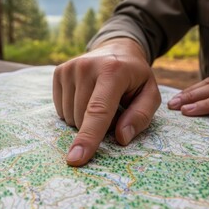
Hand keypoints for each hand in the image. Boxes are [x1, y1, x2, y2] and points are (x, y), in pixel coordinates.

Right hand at [53, 38, 160, 166]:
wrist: (118, 49)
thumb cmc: (135, 78)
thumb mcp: (150, 95)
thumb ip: (140, 117)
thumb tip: (121, 138)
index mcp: (113, 71)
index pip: (98, 110)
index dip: (88, 137)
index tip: (76, 159)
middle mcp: (87, 66)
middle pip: (82, 119)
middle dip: (97, 126)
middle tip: (113, 109)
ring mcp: (70, 68)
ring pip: (69, 117)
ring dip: (85, 119)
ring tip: (100, 101)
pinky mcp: (59, 72)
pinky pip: (60, 109)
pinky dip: (73, 111)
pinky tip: (86, 97)